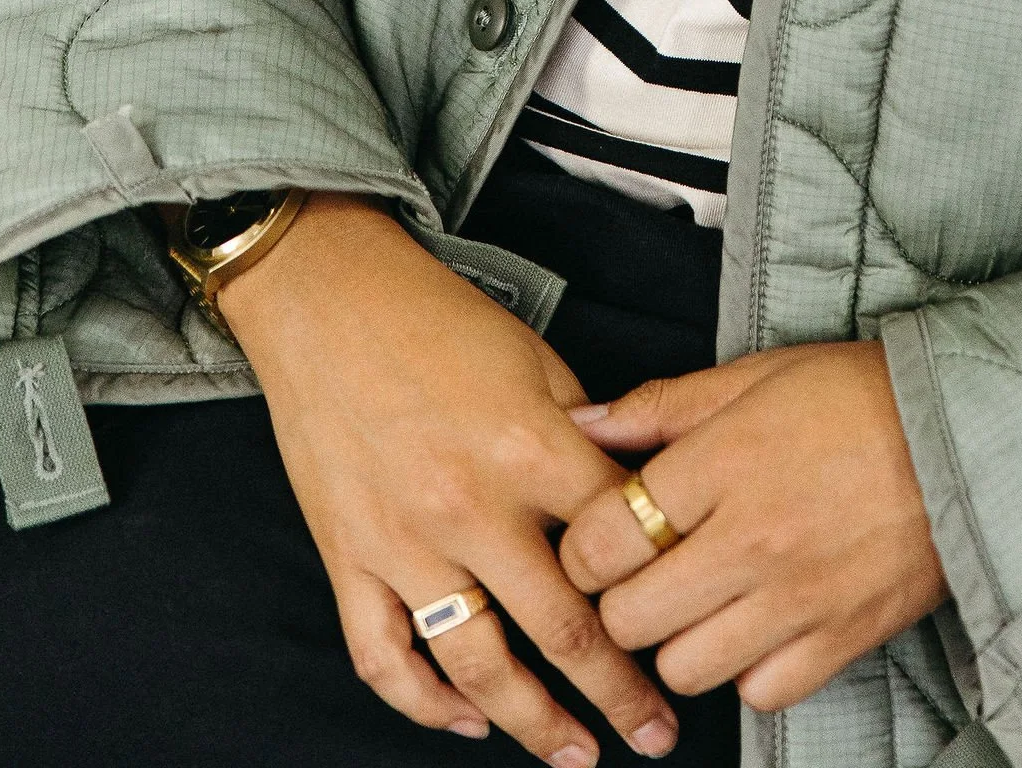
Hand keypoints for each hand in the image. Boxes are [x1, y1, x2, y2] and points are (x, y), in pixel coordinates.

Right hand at [219, 194, 678, 761]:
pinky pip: (387, 659)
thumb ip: (589, 434)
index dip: (666, 592)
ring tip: (576, 754)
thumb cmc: (433, 318)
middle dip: (620, 694)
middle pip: (564, 628)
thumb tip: (636, 494)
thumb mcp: (537, 360)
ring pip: (479, 666)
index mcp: (529, 449)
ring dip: (534, 723)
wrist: (329, 299)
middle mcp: (469, 507)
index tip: (692, 628)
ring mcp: (403, 543)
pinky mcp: (348, 560)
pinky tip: (468, 718)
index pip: (620, 544)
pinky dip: (428, 703)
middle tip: (655, 733)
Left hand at [559, 342, 947, 711]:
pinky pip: (758, 693)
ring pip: (683, 667)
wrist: (967, 434)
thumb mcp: (756, 375)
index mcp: (723, 463)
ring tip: (703, 599)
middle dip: (622, 598)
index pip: (601, 538)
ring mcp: (796, 599)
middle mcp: (751, 538)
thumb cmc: (859, 396)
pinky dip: (750, 670)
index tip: (604, 536)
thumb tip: (584, 421)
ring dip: (681, 639)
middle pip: (628, 617)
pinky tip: (759, 625)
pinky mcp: (839, 640)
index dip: (584, 544)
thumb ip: (663, 405)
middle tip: (648, 571)